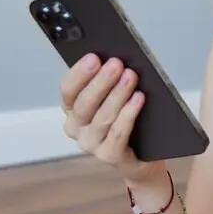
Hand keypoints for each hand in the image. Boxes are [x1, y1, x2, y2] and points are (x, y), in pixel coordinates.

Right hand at [59, 54, 162, 185]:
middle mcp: (76, 128)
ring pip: (102, 118)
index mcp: (72, 109)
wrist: (144, 155)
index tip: (94, 57)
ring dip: (117, 95)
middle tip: (116, 64)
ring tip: (131, 77)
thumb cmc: (129, 119)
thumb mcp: (116, 96)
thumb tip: (115, 60)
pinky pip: (117, 134)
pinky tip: (138, 99)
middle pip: (83, 104)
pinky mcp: (109, 156)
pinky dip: (128, 115)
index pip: (67, 90)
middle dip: (101, 82)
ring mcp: (91, 144)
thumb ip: (110, 81)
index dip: (79, 73)